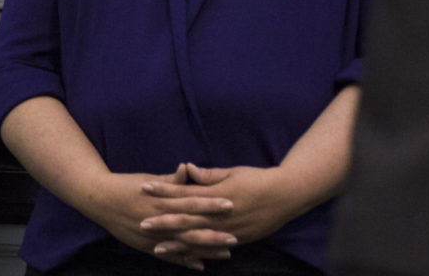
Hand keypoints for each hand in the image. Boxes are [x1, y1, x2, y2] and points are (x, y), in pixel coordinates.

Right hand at [86, 167, 236, 270]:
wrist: (99, 199)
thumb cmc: (126, 185)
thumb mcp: (149, 179)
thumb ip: (171, 180)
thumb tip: (188, 168)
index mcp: (160, 201)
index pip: (191, 202)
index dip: (211, 204)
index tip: (230, 204)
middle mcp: (158, 220)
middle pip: (191, 228)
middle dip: (214, 233)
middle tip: (236, 236)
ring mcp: (152, 236)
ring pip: (183, 246)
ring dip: (205, 250)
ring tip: (225, 253)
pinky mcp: (146, 246)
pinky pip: (168, 257)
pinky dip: (184, 261)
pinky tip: (200, 265)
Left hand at [141, 163, 299, 247]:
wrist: (286, 195)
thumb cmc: (258, 179)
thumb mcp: (232, 172)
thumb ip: (207, 175)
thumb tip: (186, 168)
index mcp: (216, 195)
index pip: (183, 193)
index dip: (163, 191)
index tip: (145, 189)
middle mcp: (220, 215)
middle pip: (186, 220)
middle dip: (163, 223)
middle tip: (142, 224)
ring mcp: (228, 230)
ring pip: (198, 240)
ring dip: (177, 245)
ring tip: (157, 249)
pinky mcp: (238, 239)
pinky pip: (214, 249)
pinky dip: (199, 254)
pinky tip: (187, 260)